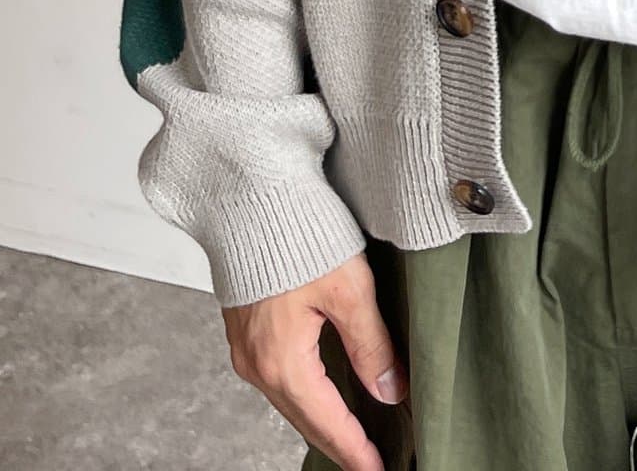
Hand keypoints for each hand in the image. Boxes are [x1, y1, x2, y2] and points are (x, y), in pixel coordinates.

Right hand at [222, 252, 407, 470]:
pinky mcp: (245, 329)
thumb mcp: (349, 288)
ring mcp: (246, 349)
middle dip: (340, 442)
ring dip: (322, 418)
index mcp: (282, 362)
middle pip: (305, 419)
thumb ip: (371, 344)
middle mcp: (257, 364)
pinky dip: (306, 393)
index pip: (328, 423)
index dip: (356, 451)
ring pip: (291, 399)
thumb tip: (391, 391)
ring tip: (355, 434)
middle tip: (371, 462)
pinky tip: (325, 392)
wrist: (247, 193)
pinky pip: (279, 376)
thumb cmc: (298, 232)